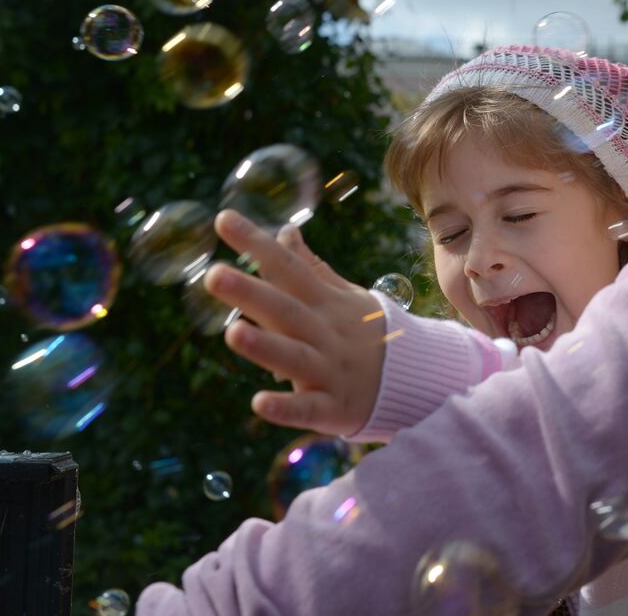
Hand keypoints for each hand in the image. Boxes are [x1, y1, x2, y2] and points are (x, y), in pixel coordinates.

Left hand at [206, 209, 386, 436]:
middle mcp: (325, 332)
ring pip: (295, 357)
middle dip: (250, 293)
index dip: (257, 244)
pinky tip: (259, 403)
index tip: (223, 218)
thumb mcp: (344, 296)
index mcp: (325, 303)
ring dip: (265, 346)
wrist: (415, 379)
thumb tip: (285, 230)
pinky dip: (286, 407)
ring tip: (232, 333)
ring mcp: (330, 371)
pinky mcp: (332, 408)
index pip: (288, 267)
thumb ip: (312, 267)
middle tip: (213, 274)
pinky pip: (309, 409)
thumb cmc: (368, 333)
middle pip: (285, 309)